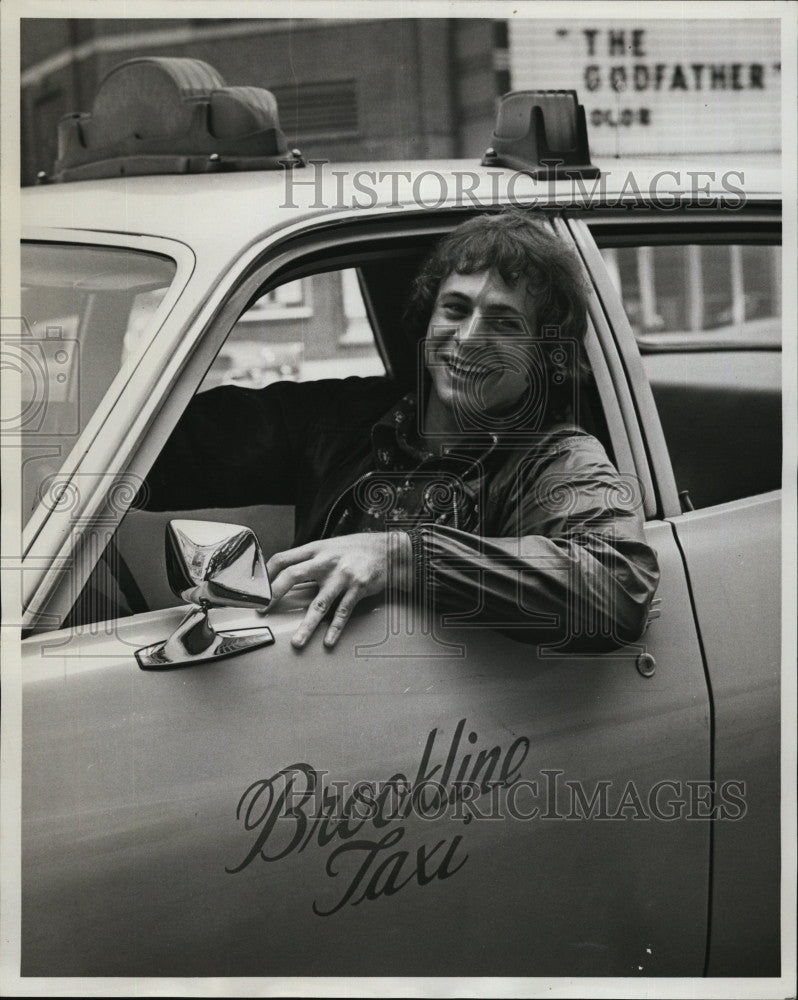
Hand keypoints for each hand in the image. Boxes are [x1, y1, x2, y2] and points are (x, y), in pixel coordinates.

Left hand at [266, 531, 411, 648]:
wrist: (390, 550)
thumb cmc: (357, 549)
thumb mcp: (331, 546)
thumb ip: (312, 558)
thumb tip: (288, 573)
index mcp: (316, 549)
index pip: (283, 558)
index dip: (268, 573)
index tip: (258, 589)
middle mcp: (326, 561)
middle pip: (293, 576)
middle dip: (275, 595)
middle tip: (263, 610)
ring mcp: (342, 576)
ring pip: (319, 604)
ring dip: (307, 625)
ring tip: (297, 642)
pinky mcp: (357, 589)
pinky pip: (343, 612)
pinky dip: (335, 629)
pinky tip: (328, 641)